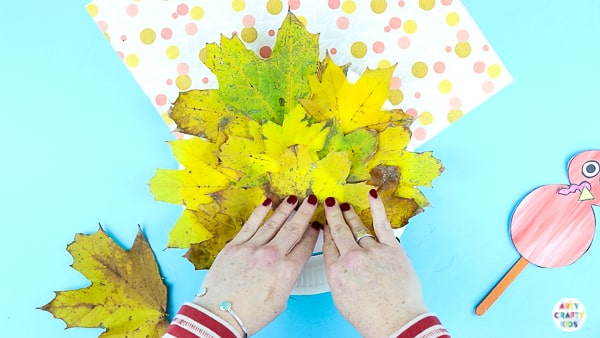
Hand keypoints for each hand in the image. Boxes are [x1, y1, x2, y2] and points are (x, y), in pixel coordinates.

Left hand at [193, 195, 318, 335]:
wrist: (220, 315)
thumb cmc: (249, 314)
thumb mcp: (280, 301)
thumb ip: (287, 279)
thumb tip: (287, 267)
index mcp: (286, 271)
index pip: (305, 246)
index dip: (312, 234)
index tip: (316, 225)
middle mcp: (272, 256)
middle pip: (293, 229)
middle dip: (305, 212)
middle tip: (312, 200)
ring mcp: (252, 248)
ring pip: (273, 223)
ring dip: (285, 209)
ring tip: (294, 199)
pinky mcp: (235, 246)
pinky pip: (250, 225)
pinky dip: (260, 212)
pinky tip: (267, 203)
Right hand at [322, 190, 428, 337]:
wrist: (395, 322)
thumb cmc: (370, 317)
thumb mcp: (341, 298)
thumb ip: (338, 276)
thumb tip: (339, 263)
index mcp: (336, 271)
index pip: (328, 244)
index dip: (326, 231)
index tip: (324, 223)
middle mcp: (351, 257)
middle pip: (339, 230)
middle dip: (333, 214)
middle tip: (329, 203)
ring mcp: (372, 251)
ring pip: (358, 226)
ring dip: (350, 213)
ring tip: (344, 205)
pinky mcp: (392, 248)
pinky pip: (382, 223)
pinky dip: (376, 207)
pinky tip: (371, 195)